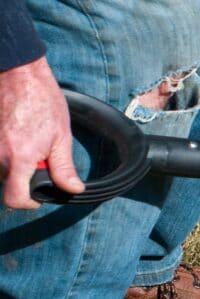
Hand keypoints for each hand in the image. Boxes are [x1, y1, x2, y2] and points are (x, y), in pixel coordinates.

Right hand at [0, 56, 82, 208]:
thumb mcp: (61, 136)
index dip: (28, 203)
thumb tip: (72, 189)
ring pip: (2, 169)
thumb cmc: (41, 100)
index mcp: (19, 159)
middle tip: (40, 156)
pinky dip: (7, 152)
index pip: (15, 198)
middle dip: (25, 177)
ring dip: (16, 163)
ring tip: (30, 141)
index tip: (38, 197)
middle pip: (9, 183)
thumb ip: (64, 167)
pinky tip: (18, 136)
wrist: (18, 74)